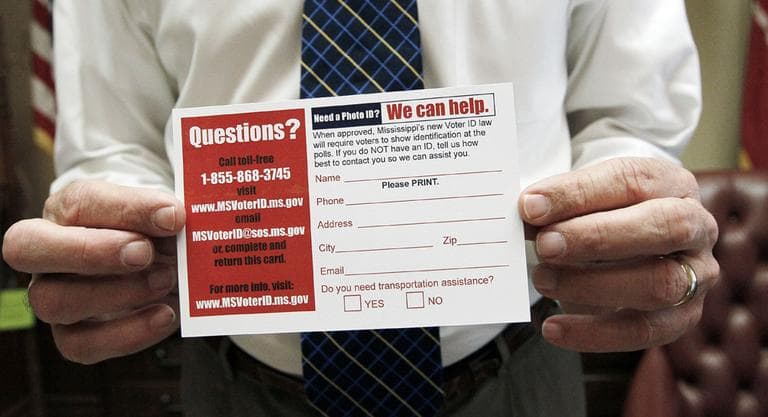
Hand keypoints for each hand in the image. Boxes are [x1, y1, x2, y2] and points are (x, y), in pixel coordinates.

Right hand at [3, 180, 184, 363]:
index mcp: (65, 211)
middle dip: (91, 251)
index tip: (171, 216)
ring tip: (165, 281)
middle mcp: (47, 255)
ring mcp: (54, 297)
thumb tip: (171, 216)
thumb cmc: (151, 233)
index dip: (125, 209)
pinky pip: (82, 345)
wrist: (161, 266)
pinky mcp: (72, 336)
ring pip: (53, 302)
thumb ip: (161, 210)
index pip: (77, 202)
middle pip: (28, 249)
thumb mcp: (157, 213)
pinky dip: (129, 332)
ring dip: (117, 293)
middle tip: (146, 253)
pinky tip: (166, 314)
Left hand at [520, 157, 718, 351]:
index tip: (531, 206)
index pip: (632, 181)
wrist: (626, 245)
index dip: (579, 193)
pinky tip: (554, 327)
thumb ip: (560, 205)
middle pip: (664, 227)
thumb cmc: (601, 215)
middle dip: (597, 237)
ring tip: (543, 280)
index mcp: (671, 182)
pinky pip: (644, 331)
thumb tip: (528, 213)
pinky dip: (594, 333)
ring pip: (659, 283)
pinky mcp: (683, 317)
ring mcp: (697, 274)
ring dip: (592, 284)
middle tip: (545, 244)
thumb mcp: (584, 200)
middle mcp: (696, 226)